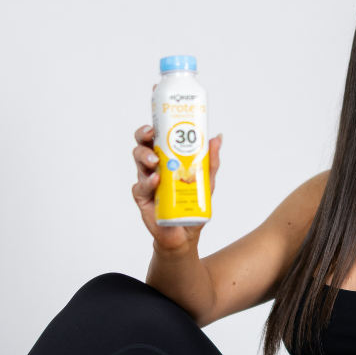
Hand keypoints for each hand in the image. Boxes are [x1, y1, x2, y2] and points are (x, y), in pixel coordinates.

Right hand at [131, 125, 221, 253]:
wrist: (184, 234)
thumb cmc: (191, 205)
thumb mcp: (206, 182)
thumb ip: (210, 161)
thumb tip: (217, 138)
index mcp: (166, 158)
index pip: (156, 137)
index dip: (152, 126)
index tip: (155, 121)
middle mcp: (153, 167)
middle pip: (142, 145)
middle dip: (142, 136)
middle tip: (150, 134)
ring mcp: (146, 181)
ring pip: (138, 162)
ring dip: (144, 157)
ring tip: (155, 161)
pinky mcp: (142, 197)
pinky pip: (141, 186)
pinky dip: (148, 182)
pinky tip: (155, 181)